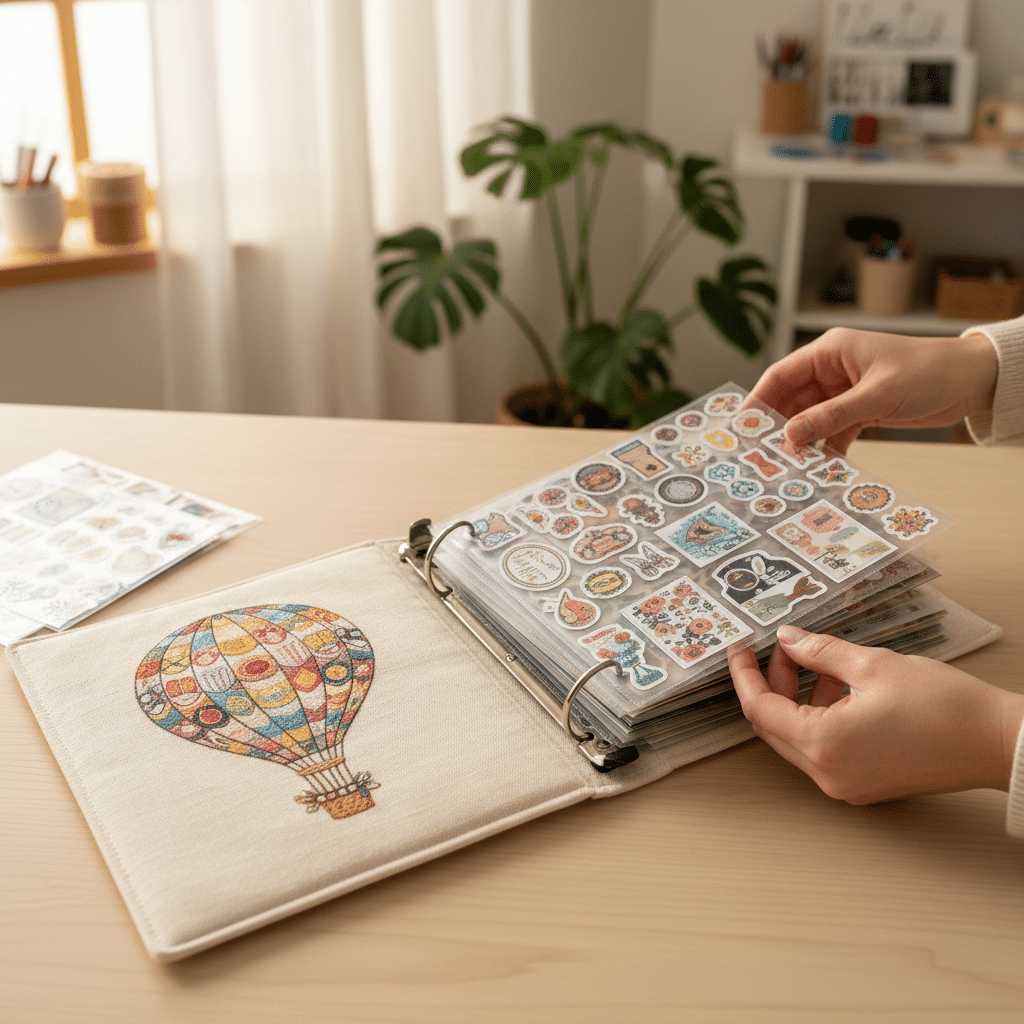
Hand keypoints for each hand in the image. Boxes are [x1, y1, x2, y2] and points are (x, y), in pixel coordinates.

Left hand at [729, 626, 1023, 803]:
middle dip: (773, 683)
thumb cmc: (944, 706)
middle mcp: (828, 774)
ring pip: (797, 738)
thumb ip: (820, 652)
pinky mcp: (865, 784)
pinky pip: (823, 749)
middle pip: (774, 726)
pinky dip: (819, 717)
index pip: (760, 709)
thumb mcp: (872, 665)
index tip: (739, 650)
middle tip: (782, 649)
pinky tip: (837, 686)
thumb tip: (789, 640)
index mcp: (823, 746)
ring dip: (797, 698)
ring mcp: (846, 784)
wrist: (999, 743)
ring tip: (816, 660)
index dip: (746, 675)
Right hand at [744, 328, 997, 453]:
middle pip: (791, 401)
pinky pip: (832, 432)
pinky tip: (820, 468)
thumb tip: (791, 436)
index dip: (758, 401)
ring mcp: (845, 392)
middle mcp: (832, 370)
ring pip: (810, 420)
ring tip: (789, 467)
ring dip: (802, 442)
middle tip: (762, 456)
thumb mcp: (876, 394)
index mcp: (830, 351)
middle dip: (778, 428)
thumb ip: (831, 416)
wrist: (973, 380)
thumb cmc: (929, 371)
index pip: (781, 376)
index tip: (741, 427)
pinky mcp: (861, 410)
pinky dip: (826, 449)